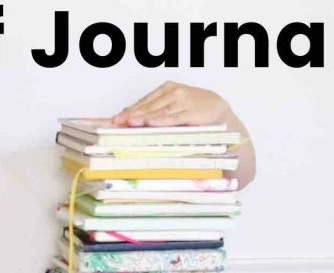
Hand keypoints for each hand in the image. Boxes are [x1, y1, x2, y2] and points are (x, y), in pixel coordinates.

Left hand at [112, 80, 230, 126]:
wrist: (219, 109)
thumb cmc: (194, 108)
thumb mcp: (173, 105)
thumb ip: (153, 108)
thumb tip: (128, 113)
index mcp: (167, 88)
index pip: (143, 101)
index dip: (128, 111)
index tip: (113, 119)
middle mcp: (173, 92)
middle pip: (148, 106)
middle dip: (130, 115)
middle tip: (115, 123)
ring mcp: (182, 101)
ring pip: (158, 111)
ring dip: (142, 118)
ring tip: (128, 123)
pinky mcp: (191, 111)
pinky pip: (173, 117)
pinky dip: (161, 121)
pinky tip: (151, 124)